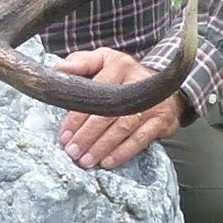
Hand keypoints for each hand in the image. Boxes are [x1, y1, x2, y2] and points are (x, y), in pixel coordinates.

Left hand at [56, 46, 185, 170]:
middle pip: (108, 112)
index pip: (95, 93)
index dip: (78, 116)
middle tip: (73, 151)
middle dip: (87, 135)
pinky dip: (123, 152)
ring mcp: (152, 102)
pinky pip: (141, 140)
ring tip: (86, 160)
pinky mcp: (163, 120)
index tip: (64, 134)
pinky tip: (108, 161)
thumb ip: (81, 63)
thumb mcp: (103, 60)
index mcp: (119, 65)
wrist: (162, 85)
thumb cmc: (124, 75)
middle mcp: (138, 82)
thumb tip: (59, 70)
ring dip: (102, 147)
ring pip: (123, 128)